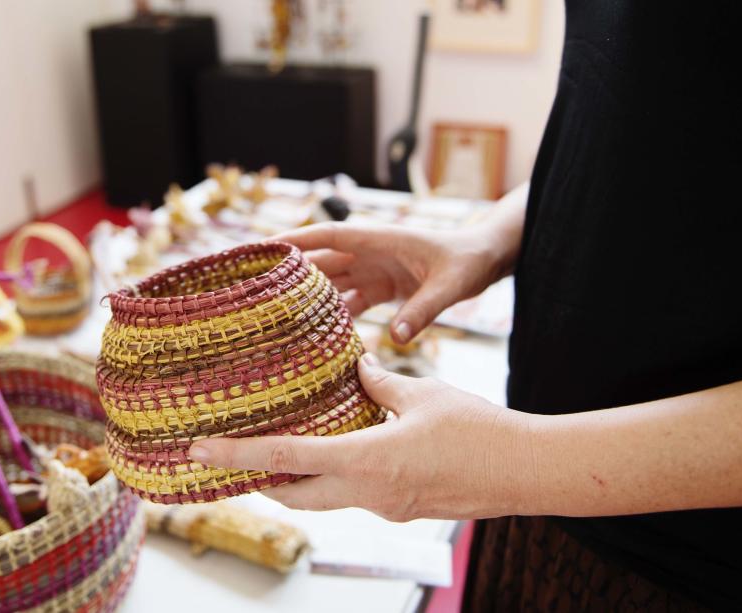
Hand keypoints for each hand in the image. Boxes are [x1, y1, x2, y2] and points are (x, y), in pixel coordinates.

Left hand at [187, 353, 537, 521]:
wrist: (527, 471)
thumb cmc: (479, 429)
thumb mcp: (423, 394)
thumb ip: (381, 383)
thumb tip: (359, 367)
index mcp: (365, 460)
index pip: (284, 459)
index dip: (236, 454)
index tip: (198, 449)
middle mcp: (367, 492)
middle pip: (293, 494)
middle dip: (259, 478)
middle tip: (232, 455)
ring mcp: (385, 506)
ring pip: (324, 498)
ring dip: (298, 479)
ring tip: (282, 447)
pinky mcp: (402, 508)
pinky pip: (355, 494)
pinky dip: (336, 475)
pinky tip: (344, 448)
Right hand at [275, 222, 514, 342]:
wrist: (486, 259)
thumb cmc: (469, 261)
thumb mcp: (450, 285)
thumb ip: (424, 311)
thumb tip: (398, 338)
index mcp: (378, 240)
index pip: (327, 236)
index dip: (294, 241)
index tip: (262, 248)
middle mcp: (369, 253)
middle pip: (320, 262)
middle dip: (289, 273)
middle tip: (256, 290)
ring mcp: (373, 271)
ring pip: (331, 284)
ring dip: (308, 299)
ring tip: (277, 319)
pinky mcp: (382, 289)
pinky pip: (349, 302)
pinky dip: (333, 317)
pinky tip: (316, 337)